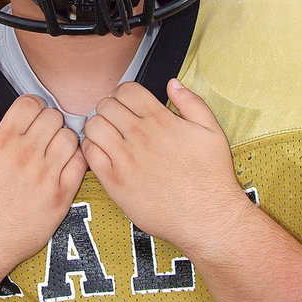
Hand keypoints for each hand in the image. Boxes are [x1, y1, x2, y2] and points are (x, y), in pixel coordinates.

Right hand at [0, 96, 86, 288]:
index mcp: (2, 142)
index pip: (31, 104)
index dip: (31, 105)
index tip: (29, 116)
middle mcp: (26, 156)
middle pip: (53, 117)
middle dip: (47, 120)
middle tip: (41, 133)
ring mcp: (45, 177)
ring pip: (70, 137)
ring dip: (62, 138)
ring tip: (52, 149)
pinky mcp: (60, 198)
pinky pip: (80, 165)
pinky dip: (75, 159)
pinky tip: (62, 164)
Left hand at [81, 79, 250, 256]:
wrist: (207, 217)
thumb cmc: (211, 177)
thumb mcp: (212, 131)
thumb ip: (191, 102)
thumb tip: (173, 83)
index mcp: (161, 120)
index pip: (127, 90)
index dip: (123, 92)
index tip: (125, 102)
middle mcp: (140, 136)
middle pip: (106, 105)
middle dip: (109, 107)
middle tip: (115, 118)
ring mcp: (125, 159)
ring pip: (93, 126)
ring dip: (97, 125)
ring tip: (106, 134)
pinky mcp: (115, 183)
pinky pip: (89, 154)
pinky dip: (91, 148)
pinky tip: (102, 152)